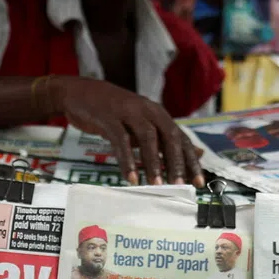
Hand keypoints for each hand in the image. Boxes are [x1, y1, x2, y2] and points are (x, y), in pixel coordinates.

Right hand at [44, 75, 203, 185]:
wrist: (79, 92)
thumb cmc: (113, 112)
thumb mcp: (140, 122)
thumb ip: (163, 138)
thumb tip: (197, 154)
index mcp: (156, 112)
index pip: (180, 136)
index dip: (190, 159)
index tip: (198, 183)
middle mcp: (146, 109)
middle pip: (168, 134)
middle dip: (176, 161)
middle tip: (180, 186)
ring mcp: (127, 111)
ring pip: (147, 136)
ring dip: (154, 162)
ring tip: (157, 186)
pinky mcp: (108, 117)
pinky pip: (121, 140)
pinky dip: (127, 160)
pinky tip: (130, 178)